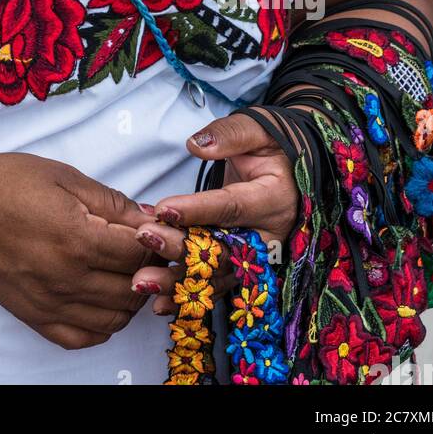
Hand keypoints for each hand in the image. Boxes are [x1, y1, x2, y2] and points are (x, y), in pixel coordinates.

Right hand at [0, 151, 161, 349]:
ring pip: (115, 319)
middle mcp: (67, 278)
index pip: (140, 253)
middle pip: (133, 289)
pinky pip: (82, 337)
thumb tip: (148, 218)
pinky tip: (101, 300)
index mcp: (77, 238)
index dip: (153, 239)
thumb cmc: (3, 184)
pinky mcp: (34, 317)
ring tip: (125, 273)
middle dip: (148, 270)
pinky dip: (102, 325)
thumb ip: (109, 201)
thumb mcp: (62, 176)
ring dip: (130, 298)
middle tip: (144, 251)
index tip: (151, 229)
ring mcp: (50, 303)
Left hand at [129, 109, 299, 315]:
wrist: (290, 169)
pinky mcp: (244, 268)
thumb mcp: (256, 129)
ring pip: (216, 276)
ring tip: (142, 282)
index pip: (231, 206)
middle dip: (180, 248)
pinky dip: (188, 296)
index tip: (163, 209)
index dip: (197, 210)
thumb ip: (228, 136)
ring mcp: (257, 258)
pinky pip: (216, 286)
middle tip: (144, 238)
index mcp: (273, 198)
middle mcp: (268, 235)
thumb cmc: (270, 145)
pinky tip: (158, 304)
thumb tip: (196, 145)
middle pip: (221, 249)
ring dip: (178, 282)